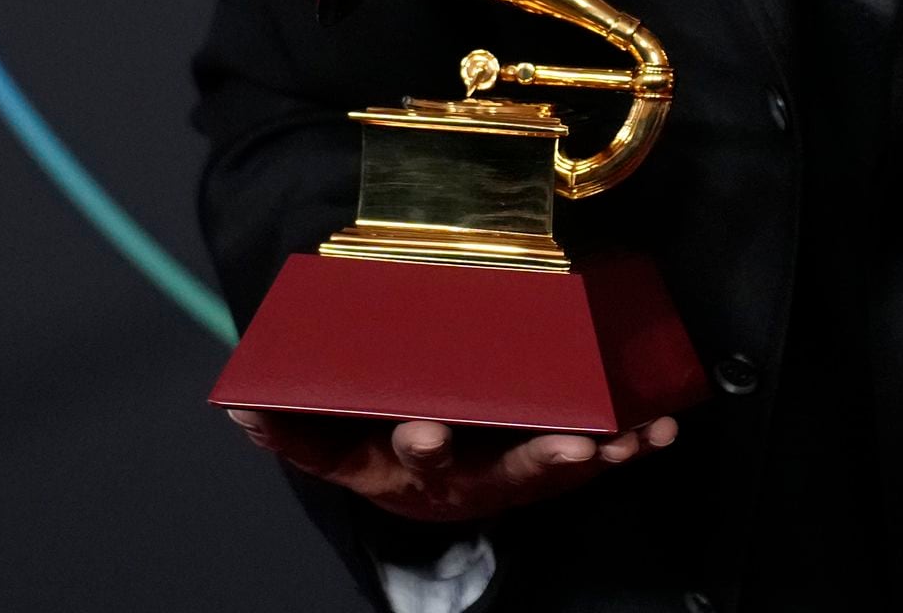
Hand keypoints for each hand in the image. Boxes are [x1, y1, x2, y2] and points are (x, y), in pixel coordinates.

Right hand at [227, 408, 677, 523]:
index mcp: (412, 468)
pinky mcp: (550, 468)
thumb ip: (291, 430)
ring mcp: (514, 476)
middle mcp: (468, 477)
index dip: (421, 445)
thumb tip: (239, 409)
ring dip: (601, 453)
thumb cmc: (376, 453)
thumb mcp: (330, 449)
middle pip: (505, 471)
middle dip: (539, 458)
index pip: (414, 456)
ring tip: (633, 438)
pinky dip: (632, 444)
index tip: (427, 432)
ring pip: (561, 469)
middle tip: (572, 446)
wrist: (417, 493)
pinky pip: (596, 458)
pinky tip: (663, 429)